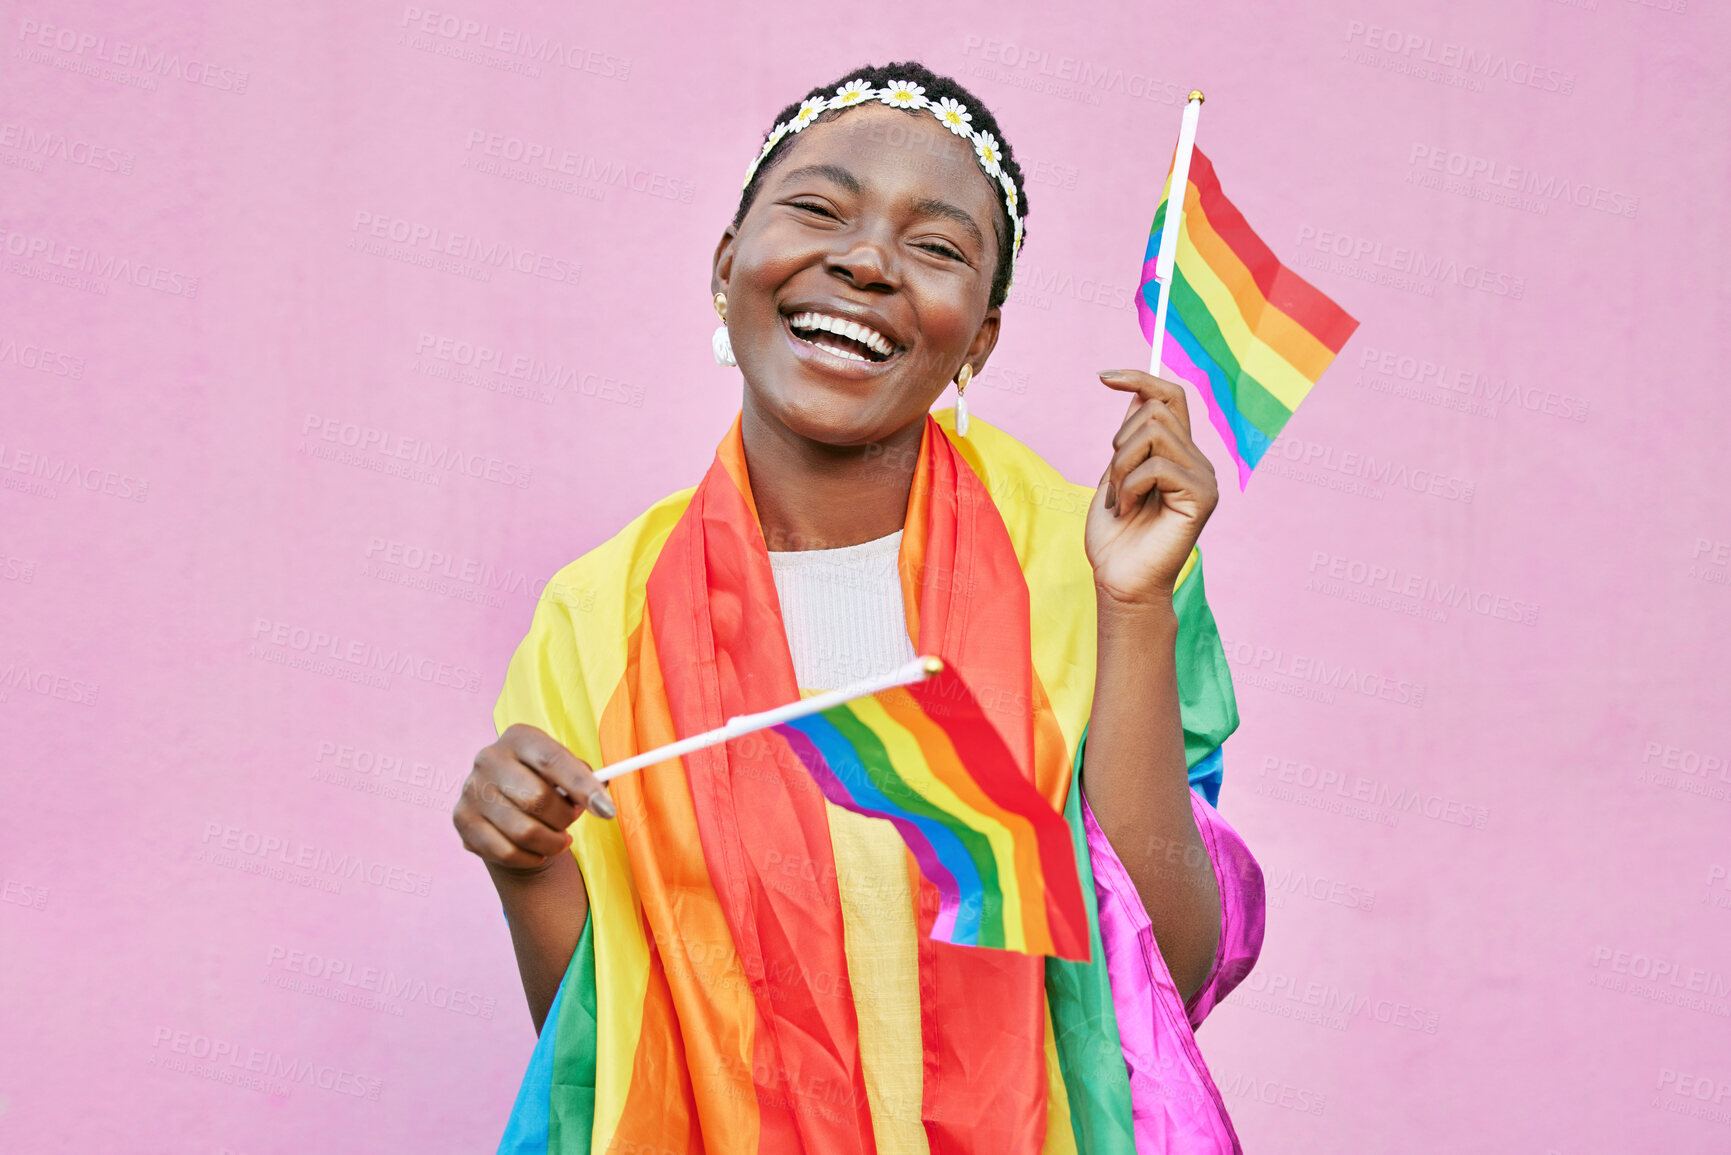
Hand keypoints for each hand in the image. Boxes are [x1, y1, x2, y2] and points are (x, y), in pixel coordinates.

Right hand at [453, 724, 615, 875]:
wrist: (505, 806)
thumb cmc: (544, 784)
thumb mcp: (565, 771)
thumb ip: (585, 777)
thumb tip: (602, 793)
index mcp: (519, 738)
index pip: (553, 760)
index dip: (583, 786)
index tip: (607, 811)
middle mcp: (490, 758)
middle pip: (538, 798)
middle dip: (566, 818)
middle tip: (573, 821)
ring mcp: (472, 790)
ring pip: (524, 831)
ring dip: (552, 843)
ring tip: (560, 839)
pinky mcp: (463, 820)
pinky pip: (506, 852)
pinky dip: (531, 858)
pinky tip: (539, 850)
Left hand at [1085, 370, 1218, 607]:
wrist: (1120, 583)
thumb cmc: (1115, 538)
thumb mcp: (1115, 476)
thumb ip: (1130, 439)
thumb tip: (1137, 394)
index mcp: (1179, 454)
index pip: (1170, 396)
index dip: (1140, 378)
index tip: (1104, 377)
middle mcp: (1197, 461)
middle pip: (1157, 409)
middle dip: (1120, 441)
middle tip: (1113, 483)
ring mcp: (1204, 478)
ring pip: (1154, 432)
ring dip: (1121, 465)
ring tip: (1120, 499)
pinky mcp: (1203, 496)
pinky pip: (1157, 466)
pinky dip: (1129, 486)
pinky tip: (1128, 511)